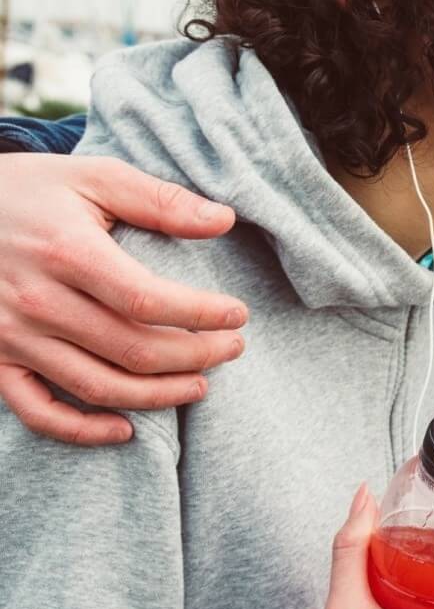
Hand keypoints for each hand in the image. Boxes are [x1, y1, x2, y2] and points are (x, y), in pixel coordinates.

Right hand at [0, 154, 248, 444]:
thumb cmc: (31, 191)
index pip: (147, 299)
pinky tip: (125, 430)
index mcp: (66, 253)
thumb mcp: (95, 177)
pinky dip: (81, 431)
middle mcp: (36, 301)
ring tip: (201, 385)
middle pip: (131, 349)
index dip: (201, 315)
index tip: (238, 315)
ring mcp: (11, 337)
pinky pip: (37, 411)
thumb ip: (160, 201)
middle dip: (195, 356)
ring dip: (157, 395)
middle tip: (233, 348)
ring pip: (96, 386)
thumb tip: (224, 220)